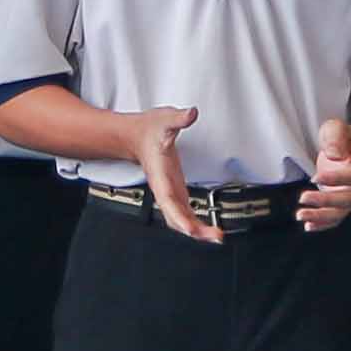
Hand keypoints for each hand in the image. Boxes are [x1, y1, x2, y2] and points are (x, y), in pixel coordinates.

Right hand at [116, 106, 208, 239]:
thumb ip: (178, 119)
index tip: (191, 229)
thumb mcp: (164, 121)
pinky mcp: (176, 193)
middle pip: (177, 218)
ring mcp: (170, 193)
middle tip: (215, 237)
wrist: (134, 136)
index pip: (169, 201)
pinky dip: (196, 225)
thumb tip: (190, 114)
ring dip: (196, 231)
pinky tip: (208, 230)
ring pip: (181, 219)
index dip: (180, 217)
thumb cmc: (148, 131)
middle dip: (194, 230)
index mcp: (161, 176)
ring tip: (216, 237)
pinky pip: (185, 214)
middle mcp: (164, 189)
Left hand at [296, 113, 350, 233]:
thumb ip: (336, 137)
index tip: (314, 178)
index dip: (336, 179)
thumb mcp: (337, 127)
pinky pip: (337, 217)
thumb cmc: (344, 138)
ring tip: (301, 215)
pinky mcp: (344, 202)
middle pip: (349, 197)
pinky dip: (323, 224)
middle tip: (303, 198)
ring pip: (342, 211)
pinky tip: (309, 225)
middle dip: (325, 201)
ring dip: (321, 216)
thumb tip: (335, 155)